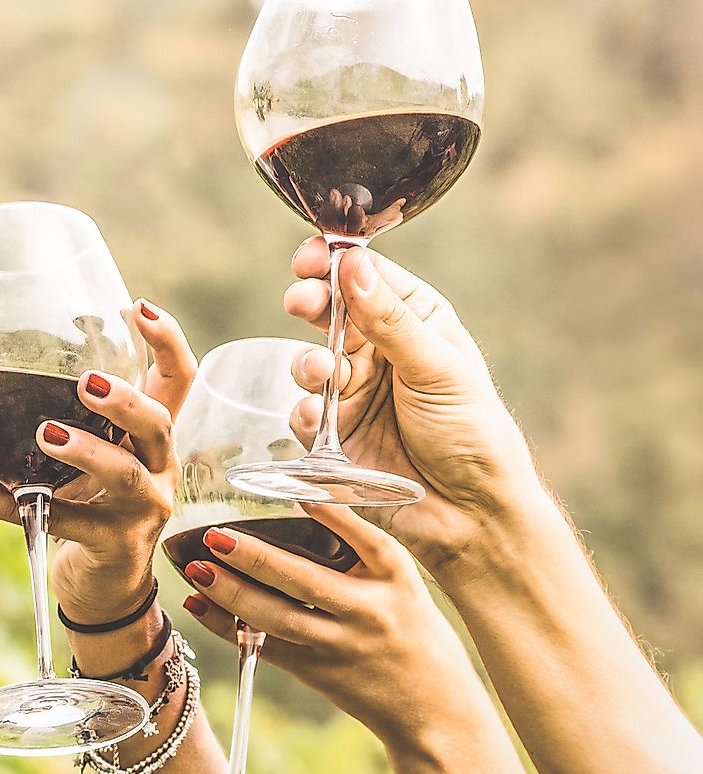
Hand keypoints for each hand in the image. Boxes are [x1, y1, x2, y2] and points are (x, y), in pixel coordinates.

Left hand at [0, 300, 196, 623]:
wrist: (104, 586)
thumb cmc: (86, 501)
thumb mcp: (72, 453)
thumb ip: (27, 405)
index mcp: (151, 435)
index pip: (179, 379)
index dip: (168, 342)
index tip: (139, 308)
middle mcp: (158, 466)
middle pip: (158, 423)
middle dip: (126, 401)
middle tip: (86, 384)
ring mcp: (141, 509)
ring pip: (125, 475)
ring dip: (87, 451)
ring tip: (46, 434)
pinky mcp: (113, 546)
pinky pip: (65, 524)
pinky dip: (16, 507)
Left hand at [181, 504, 477, 749]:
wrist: (435, 710)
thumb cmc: (413, 631)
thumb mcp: (403, 583)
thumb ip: (360, 550)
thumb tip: (299, 503)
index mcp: (396, 579)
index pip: (367, 539)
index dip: (332, 515)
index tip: (298, 490)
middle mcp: (368, 612)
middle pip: (305, 583)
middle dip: (256, 558)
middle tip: (215, 536)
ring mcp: (340, 646)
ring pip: (277, 619)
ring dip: (231, 594)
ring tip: (197, 568)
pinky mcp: (317, 673)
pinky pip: (265, 647)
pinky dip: (227, 627)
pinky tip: (199, 603)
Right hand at [285, 236, 548, 576]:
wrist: (471, 515)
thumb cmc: (472, 434)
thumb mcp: (437, 369)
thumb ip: (390, 320)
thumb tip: (352, 263)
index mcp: (416, 322)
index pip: (366, 277)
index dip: (334, 262)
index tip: (309, 258)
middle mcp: (380, 352)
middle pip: (329, 312)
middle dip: (309, 303)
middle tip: (300, 301)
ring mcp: (353, 394)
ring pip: (309, 362)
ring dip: (307, 363)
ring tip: (320, 374)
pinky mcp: (333, 437)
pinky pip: (303, 414)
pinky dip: (304, 413)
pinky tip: (316, 418)